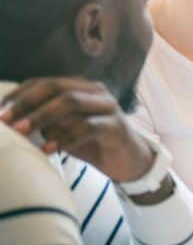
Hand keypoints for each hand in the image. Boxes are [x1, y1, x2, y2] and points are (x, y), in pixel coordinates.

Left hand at [0, 77, 153, 181]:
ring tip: (21, 133)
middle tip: (4, 121)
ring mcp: (109, 108)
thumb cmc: (92, 144)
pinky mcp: (117, 127)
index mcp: (81, 87)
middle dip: (27, 103)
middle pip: (57, 88)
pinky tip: (48, 149)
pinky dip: (64, 138)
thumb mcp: (63, 130)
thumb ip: (44, 122)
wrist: (129, 162)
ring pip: (71, 103)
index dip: (19, 95)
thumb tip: (10, 122)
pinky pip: (88, 127)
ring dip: (41, 117)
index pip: (44, 83)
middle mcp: (96, 92)